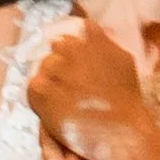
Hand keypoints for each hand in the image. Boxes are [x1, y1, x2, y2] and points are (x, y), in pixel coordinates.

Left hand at [27, 13, 154, 159]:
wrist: (117, 129)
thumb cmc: (125, 99)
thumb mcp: (123, 60)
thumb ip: (104, 42)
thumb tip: (88, 30)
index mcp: (93, 39)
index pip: (75, 31)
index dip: (74, 46)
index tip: (77, 60)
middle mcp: (72, 49)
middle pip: (57, 47)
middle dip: (62, 61)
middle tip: (69, 82)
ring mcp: (56, 69)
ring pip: (44, 66)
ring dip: (51, 78)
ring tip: (62, 96)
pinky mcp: (43, 90)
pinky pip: (33, 85)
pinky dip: (40, 95)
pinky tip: (53, 106)